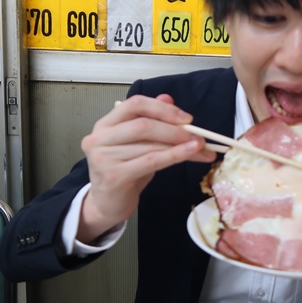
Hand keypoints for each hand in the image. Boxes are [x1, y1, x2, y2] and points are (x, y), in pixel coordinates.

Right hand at [77, 94, 215, 243]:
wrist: (107, 204)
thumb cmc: (124, 171)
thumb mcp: (138, 143)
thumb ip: (151, 120)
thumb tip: (168, 98)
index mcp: (105, 124)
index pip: (135, 104)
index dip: (163, 109)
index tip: (187, 118)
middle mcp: (99, 138)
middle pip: (143, 125)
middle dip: (175, 129)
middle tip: (199, 135)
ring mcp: (104, 158)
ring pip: (150, 144)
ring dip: (180, 145)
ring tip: (201, 148)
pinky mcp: (114, 176)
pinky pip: (151, 161)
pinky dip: (174, 155)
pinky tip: (190, 154)